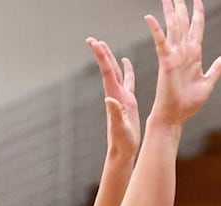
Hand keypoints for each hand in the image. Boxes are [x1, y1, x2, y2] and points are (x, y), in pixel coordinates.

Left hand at [87, 38, 140, 159]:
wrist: (123, 151)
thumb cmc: (122, 142)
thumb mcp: (120, 128)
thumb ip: (115, 114)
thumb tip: (109, 99)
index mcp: (114, 97)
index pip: (107, 72)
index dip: (102, 57)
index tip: (95, 42)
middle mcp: (116, 94)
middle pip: (108, 69)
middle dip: (101, 54)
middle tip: (92, 39)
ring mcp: (122, 97)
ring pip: (115, 72)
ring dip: (110, 58)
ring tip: (103, 44)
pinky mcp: (128, 102)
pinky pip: (128, 81)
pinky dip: (127, 70)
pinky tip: (126, 62)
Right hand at [146, 0, 220, 127]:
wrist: (176, 116)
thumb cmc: (188, 103)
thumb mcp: (207, 84)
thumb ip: (215, 70)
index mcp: (194, 55)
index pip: (196, 28)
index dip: (198, 13)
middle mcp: (183, 51)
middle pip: (183, 23)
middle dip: (182, 6)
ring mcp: (174, 55)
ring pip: (173, 27)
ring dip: (171, 11)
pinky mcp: (166, 62)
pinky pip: (161, 42)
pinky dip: (155, 30)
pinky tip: (149, 17)